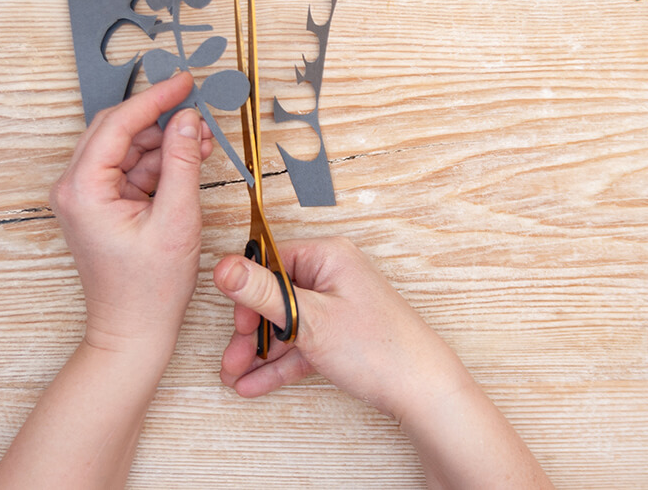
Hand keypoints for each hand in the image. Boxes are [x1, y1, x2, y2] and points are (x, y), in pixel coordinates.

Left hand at [50, 72, 213, 355]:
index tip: (185, 81)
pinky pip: (130, 170)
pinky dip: (158, 164)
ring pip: (127, 149)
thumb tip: (188, 119)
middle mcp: (74, 187)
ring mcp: (86, 197)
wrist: (132, 333)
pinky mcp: (101, 206)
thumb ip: (182, 163)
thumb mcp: (176, 220)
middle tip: (199, 113)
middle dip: (161, 120)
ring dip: (163, 143)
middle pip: (117, 131)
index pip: (118, 124)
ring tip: (203, 144)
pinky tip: (188, 161)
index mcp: (82, 189)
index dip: (155, 98)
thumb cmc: (149, 289)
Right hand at [214, 237, 553, 487]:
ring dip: (259, 351)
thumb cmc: (377, 347)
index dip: (248, 293)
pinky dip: (279, 362)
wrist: (423, 390)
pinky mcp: (340, 335)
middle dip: (249, 331)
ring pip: (286, 325)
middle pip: (275, 297)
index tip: (235, 321)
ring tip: (234, 376)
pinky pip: (301, 344)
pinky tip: (254, 383)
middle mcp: (332, 276)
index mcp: (328, 257)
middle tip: (230, 358)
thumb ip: (262, 293)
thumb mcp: (309, 319)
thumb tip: (223, 266)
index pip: (271, 262)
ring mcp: (337, 307)